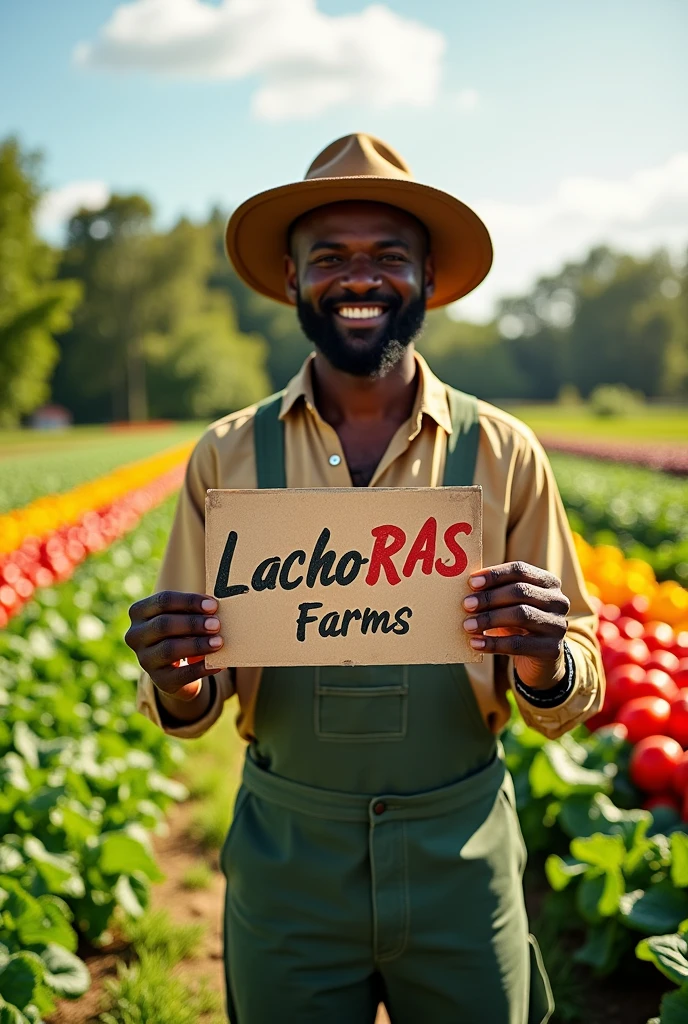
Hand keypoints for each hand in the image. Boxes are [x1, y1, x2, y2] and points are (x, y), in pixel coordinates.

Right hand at [125, 591, 223, 701]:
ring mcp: (145, 659)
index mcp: (139, 612)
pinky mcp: (159, 680)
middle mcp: (136, 635)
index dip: (189, 602)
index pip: (163, 601)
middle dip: (193, 624)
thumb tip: (216, 608)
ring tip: (219, 642)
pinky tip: (218, 664)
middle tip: (216, 624)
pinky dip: (202, 668)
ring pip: (170, 649)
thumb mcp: (182, 617)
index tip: (212, 605)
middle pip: (164, 624)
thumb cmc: (182, 631)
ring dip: (197, 645)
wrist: (176, 668)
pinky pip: (182, 674)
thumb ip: (194, 610)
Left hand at [462, 561, 569, 689]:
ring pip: (521, 615)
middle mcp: (558, 601)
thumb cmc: (519, 625)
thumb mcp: (510, 605)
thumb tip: (466, 587)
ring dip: (489, 619)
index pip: (520, 570)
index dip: (495, 575)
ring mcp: (557, 625)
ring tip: (467, 625)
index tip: (471, 583)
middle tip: (466, 605)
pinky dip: (493, 643)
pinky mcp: (551, 649)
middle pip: (520, 591)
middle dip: (489, 597)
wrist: (541, 660)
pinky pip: (518, 644)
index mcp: (548, 582)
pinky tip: (475, 643)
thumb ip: (495, 592)